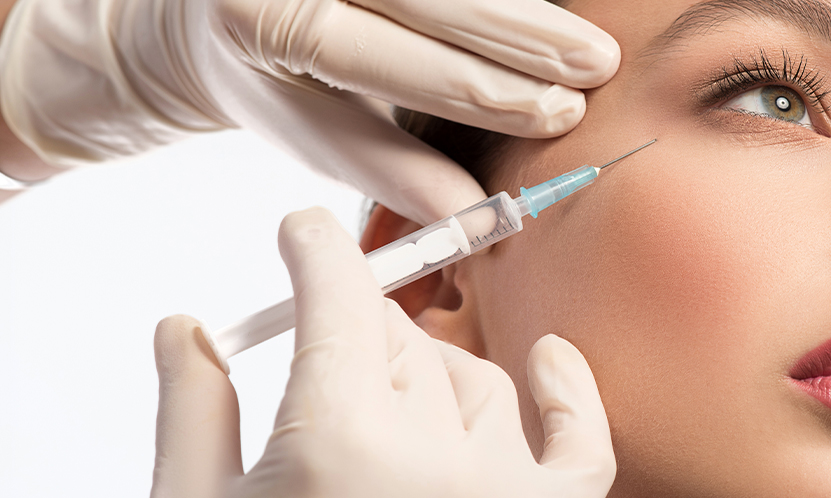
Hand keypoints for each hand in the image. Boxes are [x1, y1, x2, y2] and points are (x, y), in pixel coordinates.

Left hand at [0, 0, 618, 222]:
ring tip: (583, 42)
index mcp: (267, 21)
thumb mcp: (312, 136)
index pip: (400, 61)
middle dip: (528, 37)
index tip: (558, 112)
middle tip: (596, 66)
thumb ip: (390, 172)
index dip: (489, 89)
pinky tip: (545, 10)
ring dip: (525, 9)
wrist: (211, 11)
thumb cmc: (265, 83)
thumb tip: (476, 218)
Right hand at [151, 207, 614, 496]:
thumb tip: (186, 329)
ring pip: (474, 385)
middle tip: (321, 355)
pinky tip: (551, 357)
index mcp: (339, 444)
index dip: (315, 253)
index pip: (339, 299)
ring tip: (380, 406)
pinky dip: (571, 397)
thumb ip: (192, 415)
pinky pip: (581, 449)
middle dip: (354, 332)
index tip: (301, 235)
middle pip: (400, 343)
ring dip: (426, 376)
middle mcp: (436, 462)